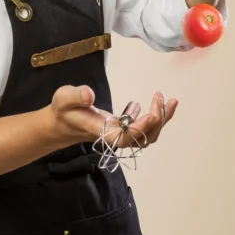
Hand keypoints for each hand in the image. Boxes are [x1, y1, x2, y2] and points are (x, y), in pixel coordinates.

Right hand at [47, 85, 178, 149]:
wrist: (64, 122)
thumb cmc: (64, 110)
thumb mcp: (63, 98)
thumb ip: (75, 96)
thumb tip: (89, 95)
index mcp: (101, 131)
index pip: (124, 138)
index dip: (139, 129)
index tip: (151, 113)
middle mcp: (114, 136)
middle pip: (141, 139)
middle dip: (156, 122)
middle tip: (163, 98)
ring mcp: (121, 134)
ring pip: (147, 136)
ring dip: (161, 120)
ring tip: (170, 101)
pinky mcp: (125, 128)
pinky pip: (145, 129)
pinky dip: (156, 118)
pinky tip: (159, 103)